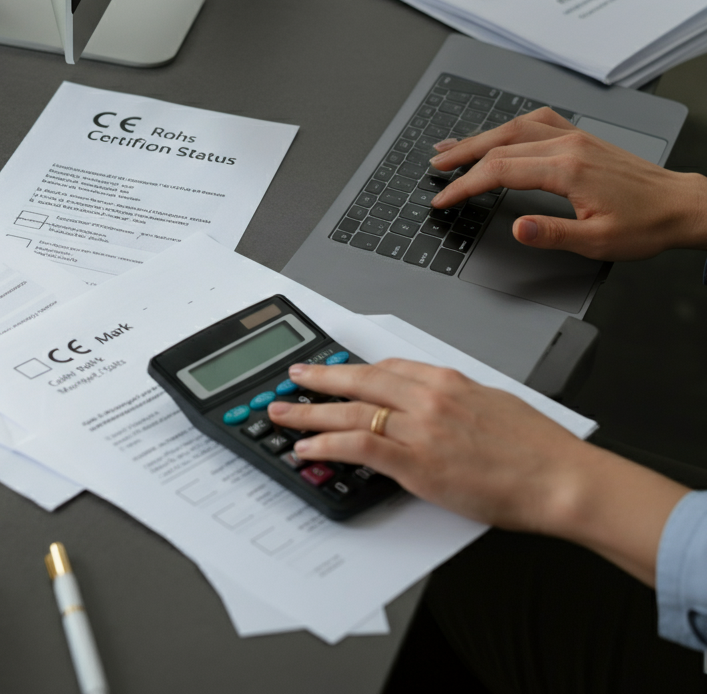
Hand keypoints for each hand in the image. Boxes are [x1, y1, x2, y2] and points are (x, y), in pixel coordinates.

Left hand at [267, 360, 687, 585]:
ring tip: (283, 415)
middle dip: (320, 379)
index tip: (337, 372)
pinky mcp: (416, 464)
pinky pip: (359, 447)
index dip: (354, 371)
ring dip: (309, 412)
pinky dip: (327, 445)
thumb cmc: (537, 448)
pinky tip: (308, 448)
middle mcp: (427, 397)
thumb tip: (435, 406)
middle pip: (359, 381)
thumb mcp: (493, 403)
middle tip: (293, 379)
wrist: (561, 478)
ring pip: (350, 412)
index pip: (387, 367)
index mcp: (446, 379)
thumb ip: (457, 400)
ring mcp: (419, 429)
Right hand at [427, 108, 706, 259]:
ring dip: (480, 137)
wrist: (682, 206)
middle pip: (500, 143)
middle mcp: (568, 145)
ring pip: (515, 127)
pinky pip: (538, 120)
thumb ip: (552, 234)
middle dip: (462, 155)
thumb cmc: (645, 225)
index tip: (444, 198)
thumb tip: (517, 228)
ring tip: (453, 147)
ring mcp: (575, 137)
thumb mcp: (598, 242)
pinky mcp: (581, 138)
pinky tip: (500, 132)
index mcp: (567, 169)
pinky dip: (510, 126)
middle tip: (435, 166)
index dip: (465, 185)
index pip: (500, 171)